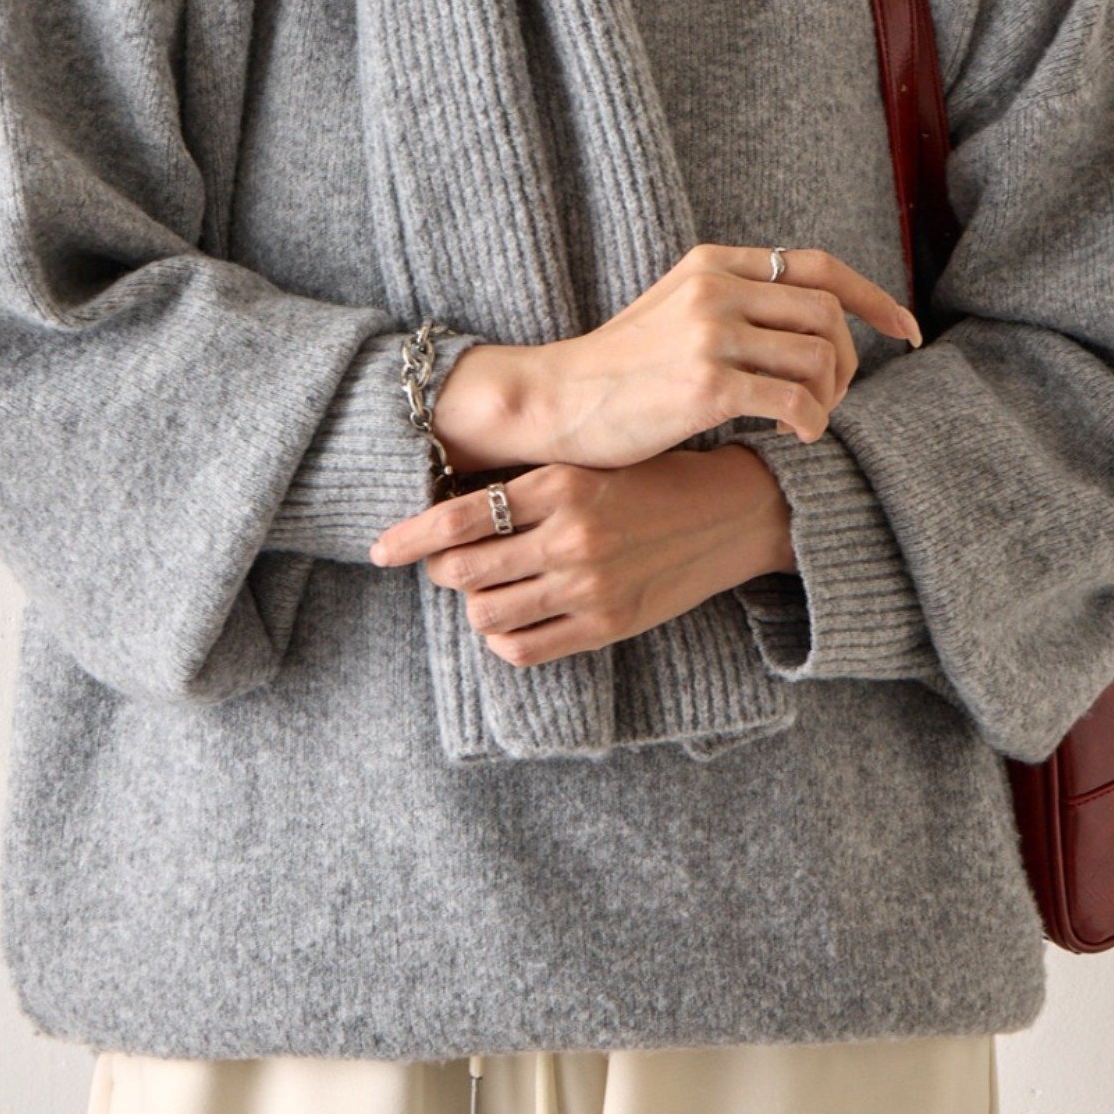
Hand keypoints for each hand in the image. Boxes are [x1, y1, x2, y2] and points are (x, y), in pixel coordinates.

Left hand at [366, 445, 795, 666]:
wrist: (733, 512)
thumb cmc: (654, 479)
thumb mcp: (590, 465)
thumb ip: (530, 485)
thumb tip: (451, 505)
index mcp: (561, 484)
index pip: (457, 518)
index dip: (408, 538)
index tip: (380, 550)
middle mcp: (570, 536)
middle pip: (462, 571)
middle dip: (441, 571)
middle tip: (444, 565)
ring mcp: (589, 585)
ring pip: (486, 613)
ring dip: (474, 604)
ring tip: (487, 589)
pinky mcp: (606, 624)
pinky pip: (522, 648)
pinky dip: (503, 637)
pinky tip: (512, 618)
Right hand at [519, 242, 920, 468]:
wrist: (555, 400)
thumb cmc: (619, 369)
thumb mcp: (675, 309)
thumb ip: (734, 302)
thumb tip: (813, 322)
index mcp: (713, 263)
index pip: (819, 267)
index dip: (874, 297)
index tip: (904, 331)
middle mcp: (716, 288)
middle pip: (828, 314)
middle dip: (848, 361)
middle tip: (831, 398)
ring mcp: (711, 335)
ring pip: (819, 357)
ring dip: (828, 397)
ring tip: (803, 421)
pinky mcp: (707, 386)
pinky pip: (795, 402)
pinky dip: (809, 425)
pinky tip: (789, 438)